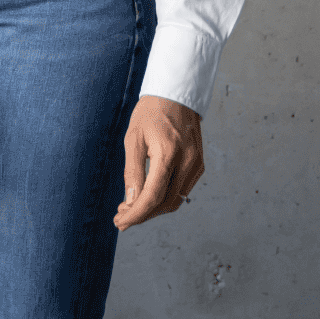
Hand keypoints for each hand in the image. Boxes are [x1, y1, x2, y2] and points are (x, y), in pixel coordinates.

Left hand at [115, 95, 202, 228]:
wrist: (176, 95)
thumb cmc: (150, 113)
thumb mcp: (133, 138)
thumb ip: (133, 172)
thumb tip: (131, 202)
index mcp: (168, 153)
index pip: (152, 196)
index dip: (136, 214)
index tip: (121, 223)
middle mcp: (187, 161)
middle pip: (165, 203)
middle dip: (143, 214)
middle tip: (122, 217)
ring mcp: (196, 164)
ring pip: (175, 200)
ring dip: (153, 209)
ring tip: (131, 208)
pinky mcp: (199, 165)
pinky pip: (181, 190)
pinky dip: (164, 197)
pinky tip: (148, 195)